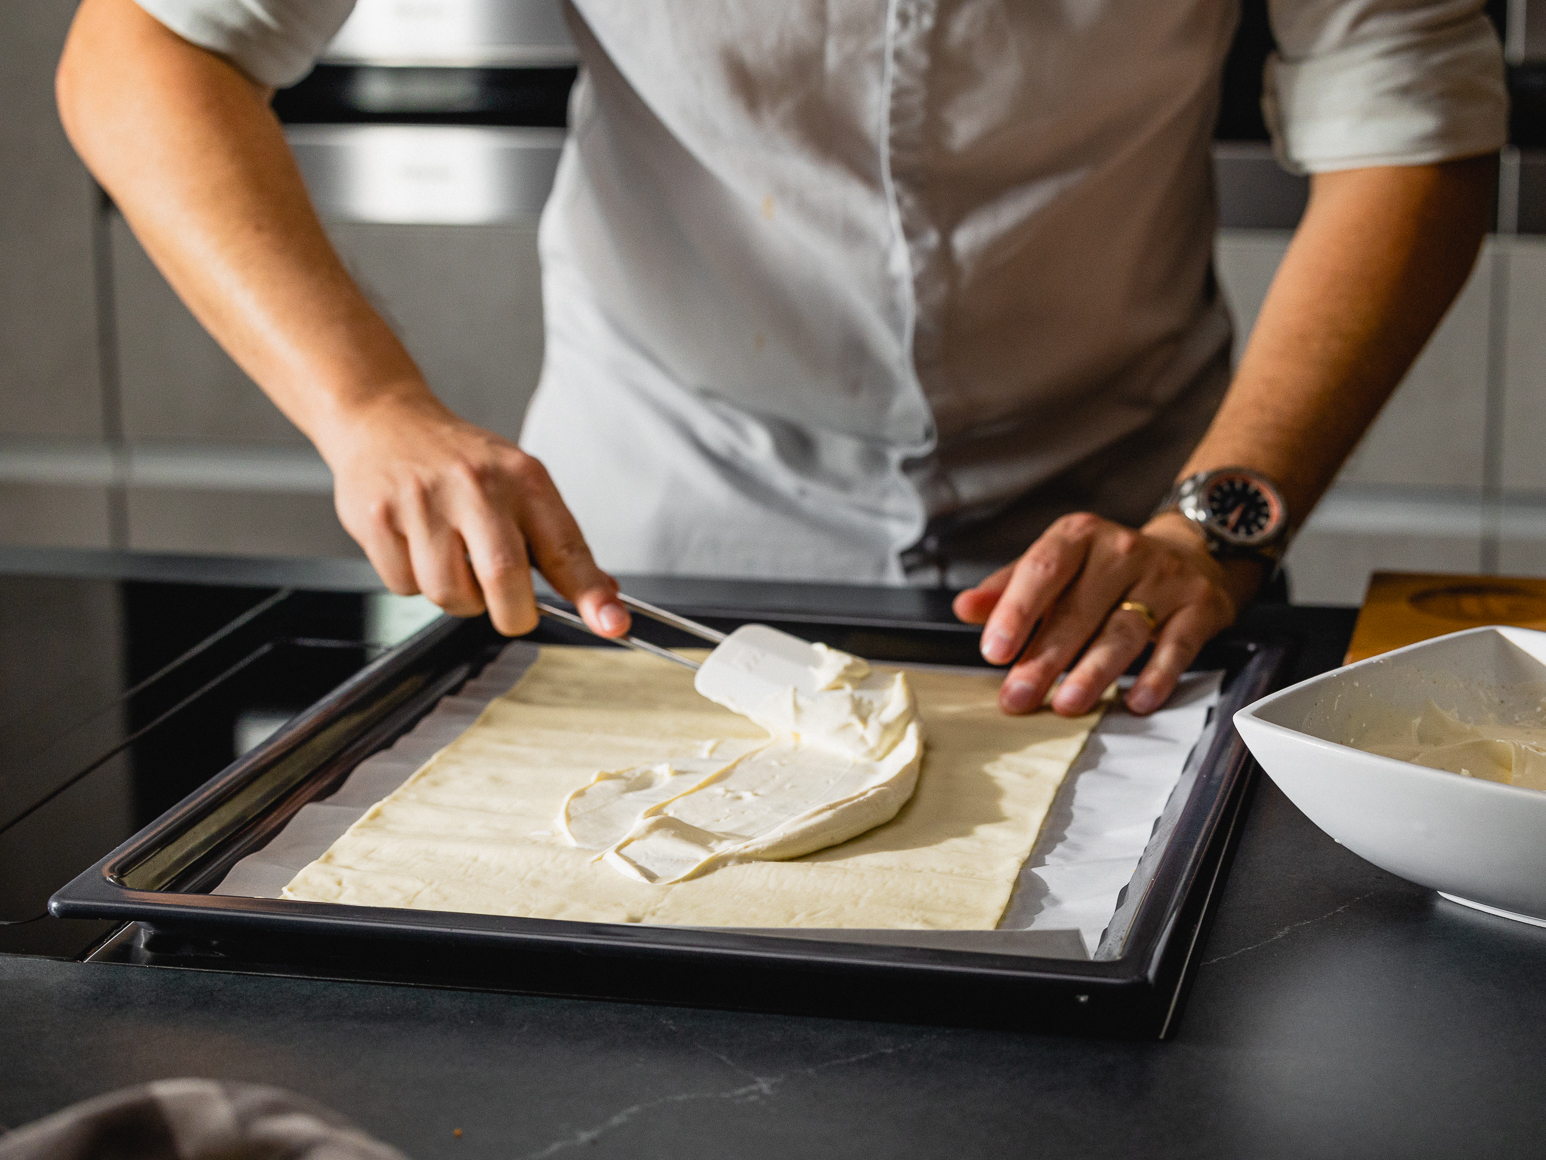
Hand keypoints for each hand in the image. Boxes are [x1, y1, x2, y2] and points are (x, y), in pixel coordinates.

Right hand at [319, 388, 629, 638]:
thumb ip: (558, 543)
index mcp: (522, 478)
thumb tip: (603, 597)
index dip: (591, 593)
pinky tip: (415, 545)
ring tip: (451, 558)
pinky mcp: (378, 518)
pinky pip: (404, 587)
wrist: (383, 421)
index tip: (612, 624)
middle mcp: (475, 485)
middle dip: (512, 613)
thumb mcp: (519, 484)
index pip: (565, 547)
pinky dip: (413, 581)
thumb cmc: (460, 462)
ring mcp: (423, 501)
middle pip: (503, 579)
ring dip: (457, 597)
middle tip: (509, 606)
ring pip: (449, 594)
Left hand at [953, 512, 1256, 716]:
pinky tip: (1136, 700)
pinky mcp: (1199, 607)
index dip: (1016, 611)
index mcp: (1078, 537)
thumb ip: (1009, 588)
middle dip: (1045, 658)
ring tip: (1066, 703)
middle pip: (1078, 610)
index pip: (1043, 570)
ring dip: (1093, 672)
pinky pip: (1178, 646)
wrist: (1189, 552)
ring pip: (1124, 631)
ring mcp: (1163, 578)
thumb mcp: (1055, 566)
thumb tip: (965, 608)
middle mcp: (1122, 550)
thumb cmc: (1105, 567)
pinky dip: (1158, 675)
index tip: (995, 650)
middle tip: (1018, 695)